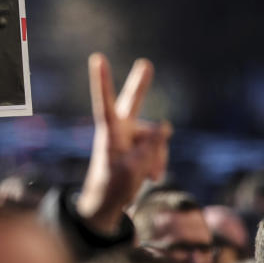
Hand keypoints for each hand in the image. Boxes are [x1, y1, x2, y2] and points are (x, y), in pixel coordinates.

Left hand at [77, 53, 171, 233]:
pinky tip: (151, 176)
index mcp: (109, 132)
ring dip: (157, 158)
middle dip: (140, 84)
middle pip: (132, 102)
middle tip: (145, 64)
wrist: (109, 203)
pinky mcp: (141, 143)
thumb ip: (150, 148)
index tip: (97, 59)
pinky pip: (160, 147)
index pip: (105, 103)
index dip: (103, 81)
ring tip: (148, 176)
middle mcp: (120, 129)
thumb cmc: (113, 186)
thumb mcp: (132, 169)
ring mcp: (131, 135)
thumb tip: (166, 126)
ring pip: (157, 138)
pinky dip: (159, 161)